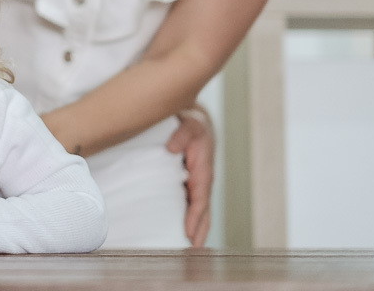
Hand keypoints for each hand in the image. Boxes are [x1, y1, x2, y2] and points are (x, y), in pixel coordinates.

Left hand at [166, 105, 214, 246]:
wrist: (195, 121)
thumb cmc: (192, 124)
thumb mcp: (189, 124)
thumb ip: (181, 135)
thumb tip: (170, 149)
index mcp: (204, 171)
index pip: (200, 200)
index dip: (195, 217)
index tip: (189, 234)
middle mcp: (202, 181)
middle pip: (203, 212)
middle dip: (199, 232)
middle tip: (191, 253)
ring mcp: (197, 184)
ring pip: (198, 211)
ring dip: (196, 230)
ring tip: (188, 250)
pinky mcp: (191, 184)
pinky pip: (191, 204)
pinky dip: (190, 219)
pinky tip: (182, 232)